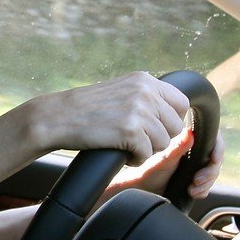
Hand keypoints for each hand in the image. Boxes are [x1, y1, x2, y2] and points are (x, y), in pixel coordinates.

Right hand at [27, 72, 191, 165]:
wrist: (58, 117)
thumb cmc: (87, 108)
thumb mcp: (121, 90)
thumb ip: (146, 96)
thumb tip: (177, 115)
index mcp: (144, 79)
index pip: (181, 102)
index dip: (171, 120)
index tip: (155, 127)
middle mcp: (145, 91)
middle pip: (175, 126)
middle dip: (159, 137)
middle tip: (136, 139)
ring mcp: (138, 110)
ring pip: (163, 142)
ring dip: (146, 150)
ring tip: (126, 145)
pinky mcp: (130, 131)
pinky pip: (147, 155)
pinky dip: (135, 159)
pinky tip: (120, 152)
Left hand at [110, 127, 223, 200]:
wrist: (144, 189)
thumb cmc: (150, 171)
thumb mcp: (164, 159)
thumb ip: (177, 147)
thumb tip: (189, 132)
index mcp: (189, 141)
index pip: (213, 140)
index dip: (217, 150)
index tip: (213, 160)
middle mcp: (194, 151)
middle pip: (216, 159)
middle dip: (209, 173)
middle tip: (196, 181)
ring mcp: (196, 166)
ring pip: (213, 173)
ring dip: (206, 184)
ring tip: (192, 190)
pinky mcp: (196, 180)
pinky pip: (208, 185)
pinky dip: (203, 190)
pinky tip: (193, 193)